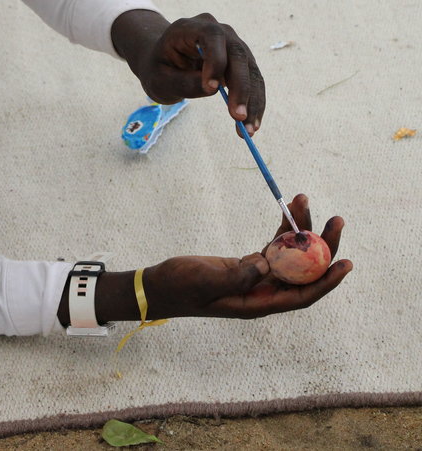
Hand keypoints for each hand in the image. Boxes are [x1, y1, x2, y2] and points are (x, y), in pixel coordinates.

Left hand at [112, 10, 265, 134]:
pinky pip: (253, 81)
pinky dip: (254, 103)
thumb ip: (181, 82)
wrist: (163, 61)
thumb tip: (212, 90)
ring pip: (250, 70)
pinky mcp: (241, 62)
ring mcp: (232, 45)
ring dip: (253, 101)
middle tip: (238, 116)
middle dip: (241, 87)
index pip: (212, 36)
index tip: (211, 89)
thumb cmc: (158, 68)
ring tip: (248, 129)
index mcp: (191, 27)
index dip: (216, 60)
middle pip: (237, 54)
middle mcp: (218, 31)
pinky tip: (251, 124)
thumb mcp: (158, 78)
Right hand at [141, 194, 350, 319]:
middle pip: (304, 271)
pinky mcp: (248, 264)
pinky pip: (274, 246)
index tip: (345, 263)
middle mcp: (264, 292)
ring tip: (306, 200)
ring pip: (291, 255)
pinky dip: (283, 229)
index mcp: (258, 303)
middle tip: (336, 220)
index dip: (326, 280)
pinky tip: (289, 209)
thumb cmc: (178, 288)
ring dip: (302, 230)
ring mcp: (257, 278)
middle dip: (323, 246)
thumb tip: (266, 263)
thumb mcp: (204, 282)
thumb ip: (235, 276)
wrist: (159, 286)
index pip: (302, 294)